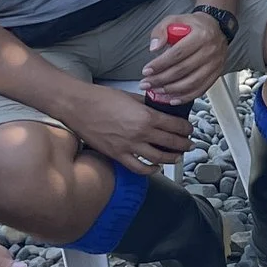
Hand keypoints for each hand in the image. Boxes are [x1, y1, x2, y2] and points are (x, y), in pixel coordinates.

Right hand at [66, 84, 193, 174]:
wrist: (77, 106)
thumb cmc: (101, 98)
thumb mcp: (131, 97)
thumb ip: (149, 105)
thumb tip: (162, 109)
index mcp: (146, 116)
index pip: (176, 126)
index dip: (187, 129)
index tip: (189, 130)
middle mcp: (140, 133)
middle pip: (171, 143)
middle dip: (184, 144)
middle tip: (189, 144)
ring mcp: (129, 146)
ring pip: (159, 158)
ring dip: (172, 158)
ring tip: (177, 156)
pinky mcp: (117, 155)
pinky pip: (138, 168)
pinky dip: (150, 170)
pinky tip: (155, 167)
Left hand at [142, 12, 228, 105]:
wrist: (217, 28)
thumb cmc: (195, 25)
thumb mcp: (175, 19)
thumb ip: (161, 30)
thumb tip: (154, 47)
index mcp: (200, 36)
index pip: (177, 53)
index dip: (160, 64)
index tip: (146, 71)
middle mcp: (210, 51)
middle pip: (182, 70)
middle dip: (161, 79)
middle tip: (147, 83)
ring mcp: (214, 64)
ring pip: (191, 83)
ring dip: (171, 90)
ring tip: (157, 91)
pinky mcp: (216, 74)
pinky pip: (201, 89)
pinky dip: (186, 97)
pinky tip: (173, 98)